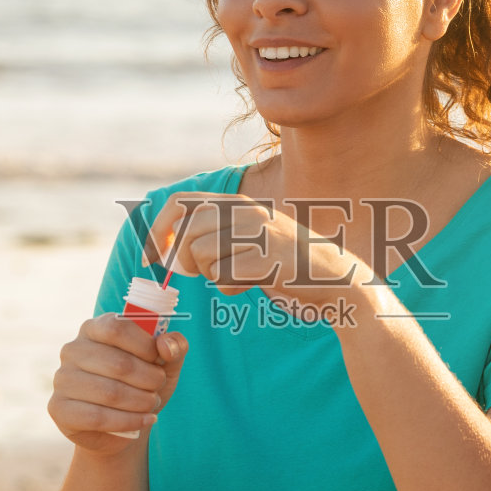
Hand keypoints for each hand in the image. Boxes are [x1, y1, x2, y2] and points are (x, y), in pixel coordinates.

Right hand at [48, 314, 186, 454]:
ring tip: (152, 404)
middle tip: (158, 387)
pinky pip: (97, 417)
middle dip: (149, 379)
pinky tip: (145, 421)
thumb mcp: (165, 364)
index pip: (117, 328)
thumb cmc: (142, 385)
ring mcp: (63, 379)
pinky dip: (129, 421)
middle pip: (118, 363)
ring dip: (141, 402)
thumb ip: (174, 346)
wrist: (123, 425)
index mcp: (95, 328)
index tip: (159, 360)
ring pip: (110, 393)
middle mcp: (73, 349)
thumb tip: (165, 345)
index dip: (145, 346)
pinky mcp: (59, 408)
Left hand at [146, 192, 366, 311]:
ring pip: (202, 255)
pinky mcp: (266, 261)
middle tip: (198, 272)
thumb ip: (219, 231)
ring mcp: (258, 235)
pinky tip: (250, 284)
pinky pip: (223, 277)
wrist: (336, 277)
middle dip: (184, 259)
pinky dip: (230, 287)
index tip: (153, 252)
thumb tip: (172, 242)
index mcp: (240, 203)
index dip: (159, 228)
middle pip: (187, 232)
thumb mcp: (253, 234)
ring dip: (210, 274)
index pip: (181, 203)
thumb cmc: (288, 261)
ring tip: (235, 276)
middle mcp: (247, 212)